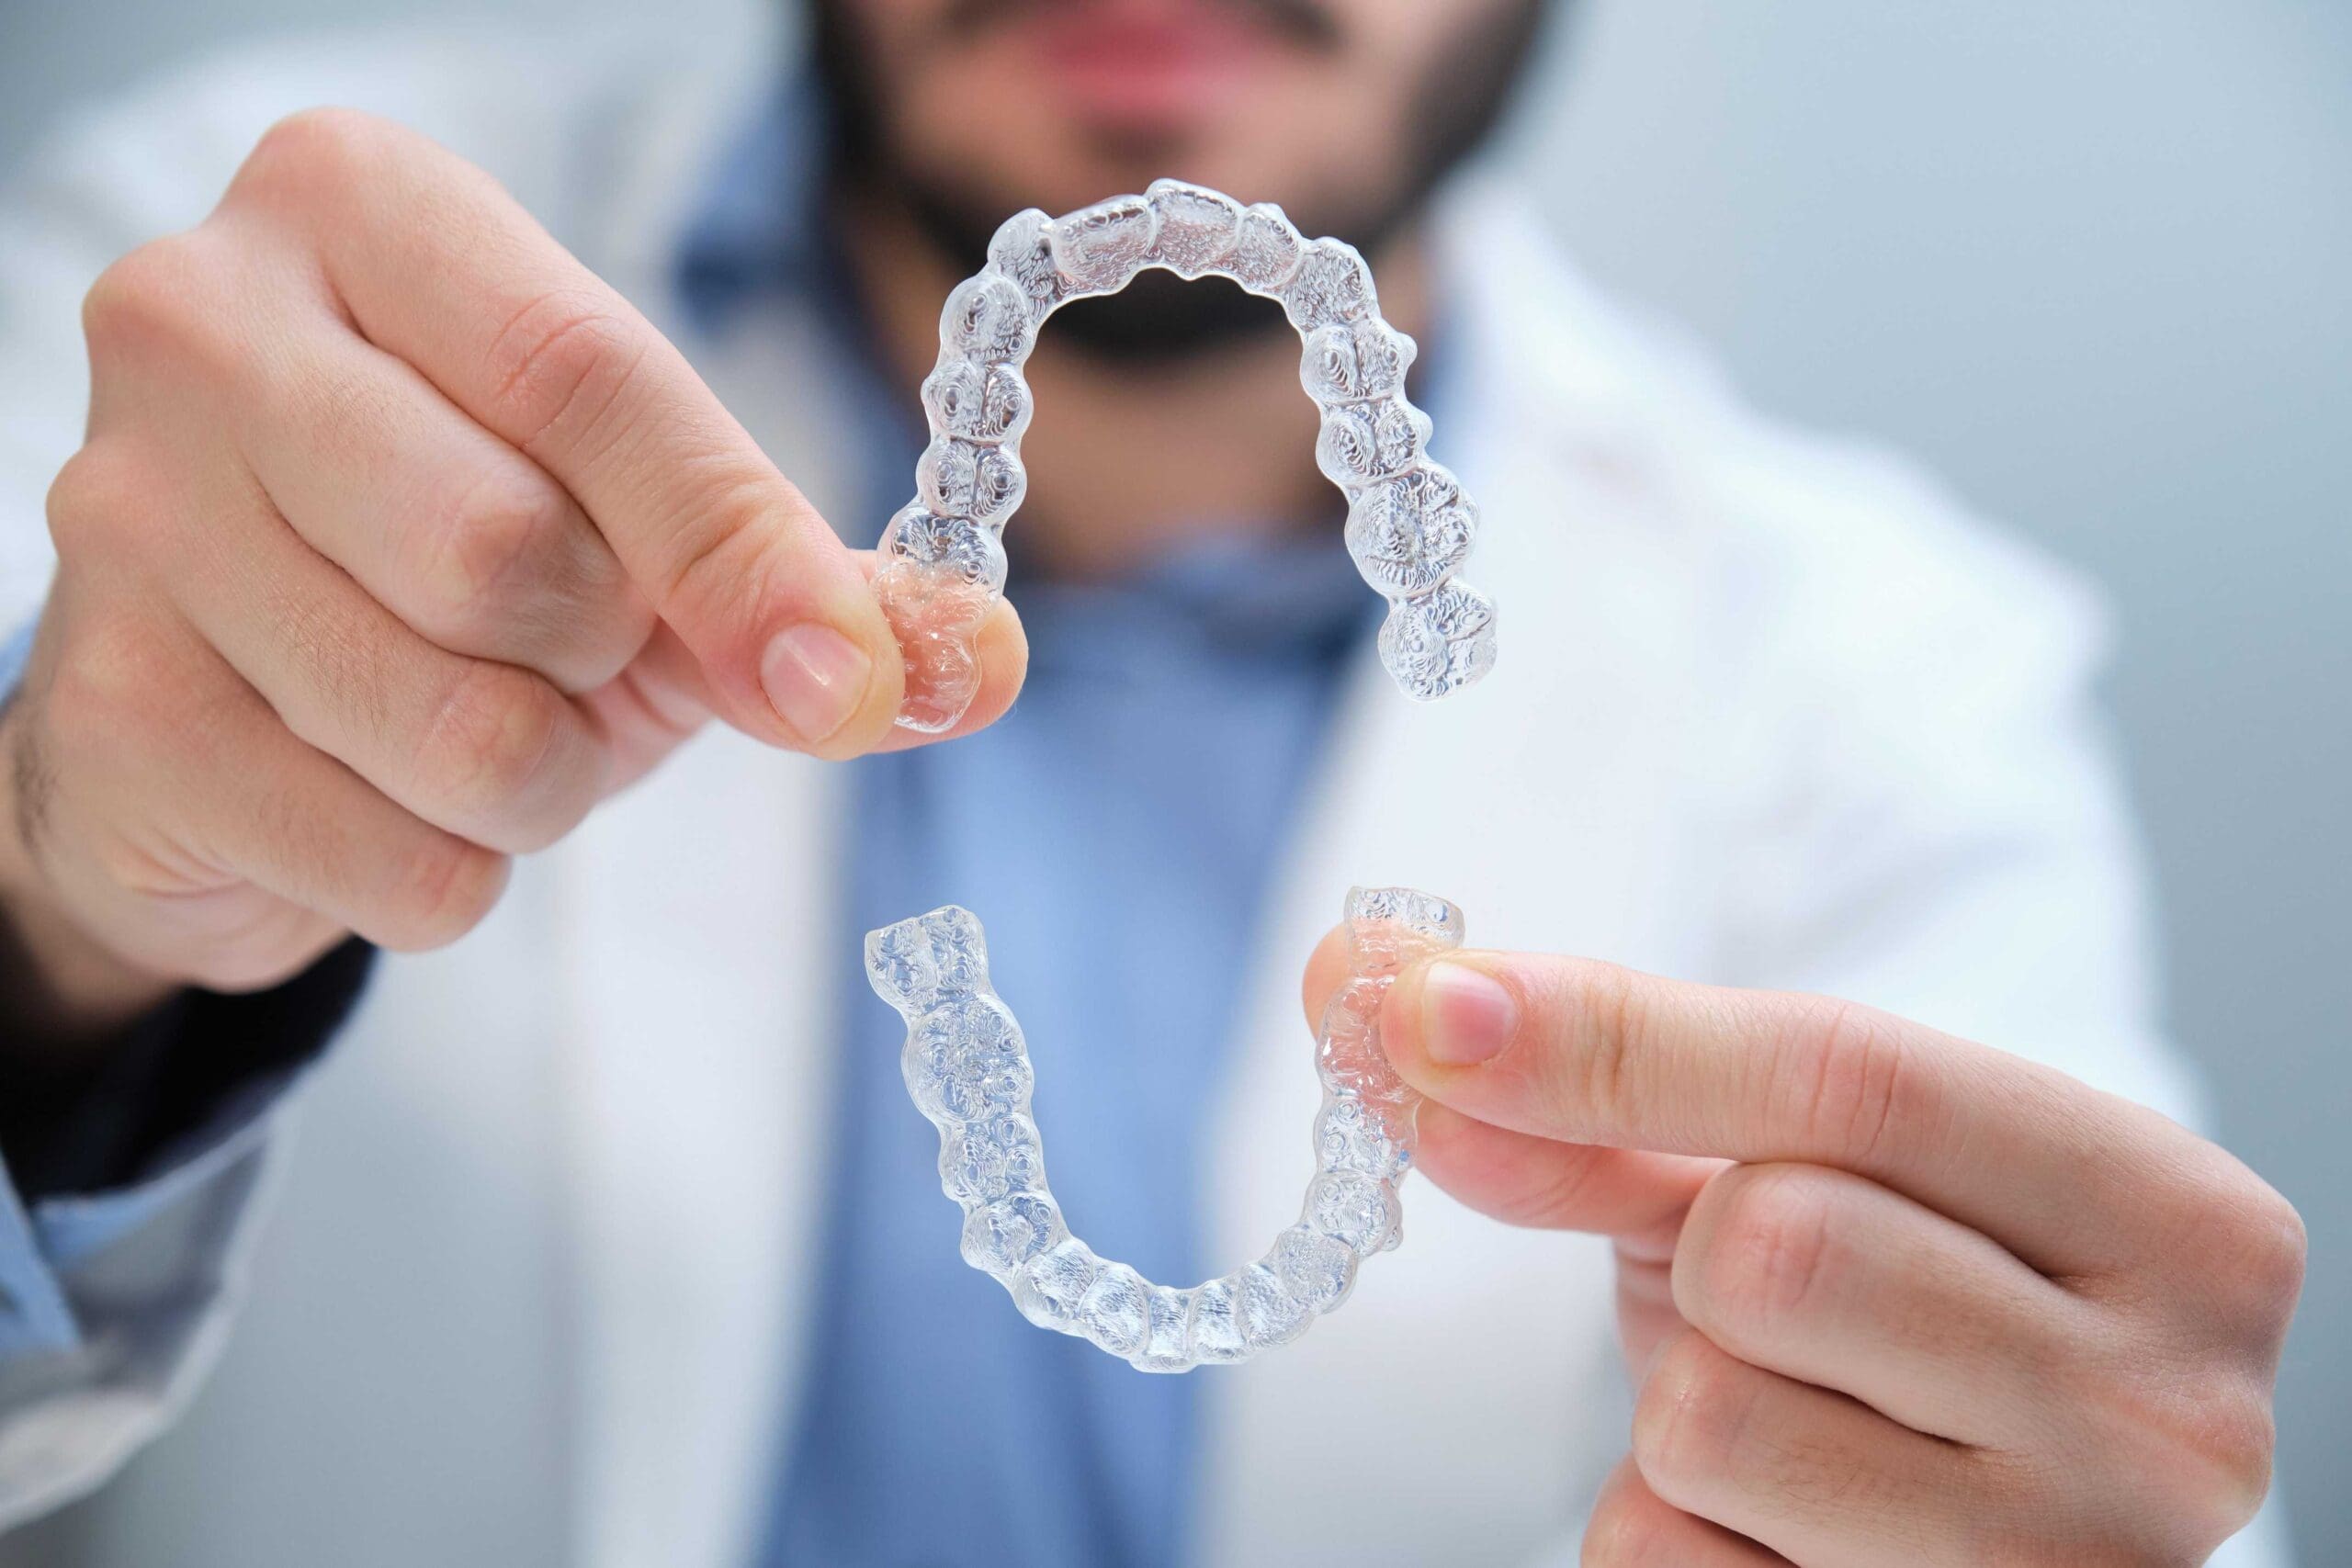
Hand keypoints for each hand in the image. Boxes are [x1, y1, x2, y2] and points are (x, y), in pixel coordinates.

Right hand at [0, 107, 1025, 1038]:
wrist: (230, 702)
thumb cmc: (454, 568)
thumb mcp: (642, 534)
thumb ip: (804, 580)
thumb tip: (971, 666)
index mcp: (358, 212)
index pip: (591, 375)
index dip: (741, 548)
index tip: (857, 678)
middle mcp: (201, 326)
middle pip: (511, 555)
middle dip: (604, 661)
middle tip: (571, 653)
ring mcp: (124, 520)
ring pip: (460, 730)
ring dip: (541, 780)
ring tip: (480, 725)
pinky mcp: (106, 715)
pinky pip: (396, 861)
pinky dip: (456, 871)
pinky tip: (377, 795)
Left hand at [1303, 939, 2303, 1565]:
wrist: (1987, 1533)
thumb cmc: (1889, 1320)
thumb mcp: (1786, 1183)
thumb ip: (1605, 1094)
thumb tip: (1379, 996)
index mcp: (2175, 1222)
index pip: (1855, 1077)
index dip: (1610, 1035)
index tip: (1421, 1005)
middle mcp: (2171, 1413)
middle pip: (1772, 1246)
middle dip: (1693, 1258)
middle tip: (1760, 1299)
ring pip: (1707, 1417)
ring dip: (1677, 1408)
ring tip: (1791, 1428)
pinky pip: (1665, 1561)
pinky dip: (1664, 1530)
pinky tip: (1774, 1533)